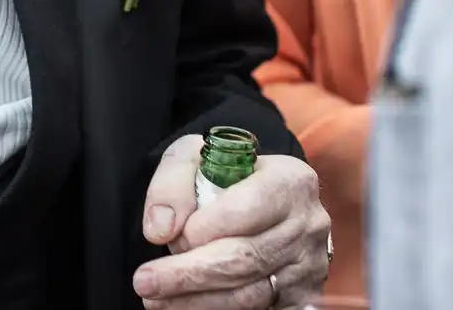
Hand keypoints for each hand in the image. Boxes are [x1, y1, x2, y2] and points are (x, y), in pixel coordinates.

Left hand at [131, 134, 330, 308]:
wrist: (262, 197)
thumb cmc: (226, 174)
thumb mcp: (196, 157)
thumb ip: (173, 183)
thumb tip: (160, 230)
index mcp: (290, 180)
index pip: (247, 210)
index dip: (205, 229)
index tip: (171, 238)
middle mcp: (306, 224)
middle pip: (246, 258)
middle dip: (190, 274)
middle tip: (145, 283)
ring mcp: (307, 265)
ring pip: (250, 294)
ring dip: (197, 301)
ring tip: (156, 299)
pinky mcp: (301, 296)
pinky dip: (216, 309)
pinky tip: (184, 307)